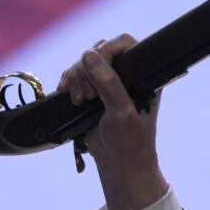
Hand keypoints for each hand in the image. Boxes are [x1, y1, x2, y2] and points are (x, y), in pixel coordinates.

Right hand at [58, 34, 167, 209]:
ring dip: (76, 77)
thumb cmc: (129, 141)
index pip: (125, 44)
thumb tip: (90, 55)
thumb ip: (108, 82)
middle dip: (87, 70)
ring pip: (86, 63)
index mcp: (143, 75)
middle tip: (88, 96)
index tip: (95, 69)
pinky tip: (66, 93)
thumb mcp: (121, 111)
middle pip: (100, 51)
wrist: (119, 164)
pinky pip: (76, 75)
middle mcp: (127, 75)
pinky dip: (69, 81)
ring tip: (79, 100)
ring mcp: (109, 82)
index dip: (107, 51)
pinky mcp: (94, 92)